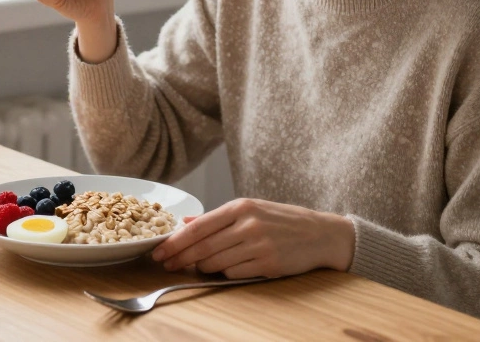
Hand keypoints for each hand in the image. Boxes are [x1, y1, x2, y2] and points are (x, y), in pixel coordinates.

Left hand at [150, 198, 354, 278]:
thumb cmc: (281, 220)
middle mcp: (247, 225)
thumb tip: (186, 222)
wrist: (320, 233)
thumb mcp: (250, 209)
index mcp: (240, 207)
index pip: (198, 227)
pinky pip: (234, 274)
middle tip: (165, 265)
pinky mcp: (267, 265)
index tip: (159, 251)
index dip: (175, 242)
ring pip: (216, 263)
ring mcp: (258, 245)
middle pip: (202, 247)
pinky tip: (225, 270)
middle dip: (180, 258)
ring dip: (202, 267)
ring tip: (196, 267)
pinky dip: (225, 274)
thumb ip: (217, 217)